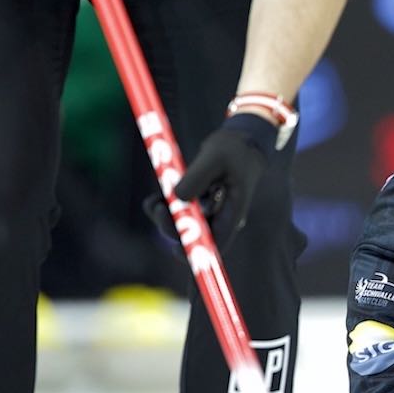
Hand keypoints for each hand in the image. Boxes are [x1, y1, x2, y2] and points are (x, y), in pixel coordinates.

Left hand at [143, 112, 275, 249]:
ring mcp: (206, 212)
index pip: (216, 242)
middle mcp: (219, 218)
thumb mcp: (216, 157)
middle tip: (159, 207)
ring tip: (154, 201)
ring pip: (181, 226)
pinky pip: (175, 212)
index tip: (177, 250)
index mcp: (232, 213)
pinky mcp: (195, 201)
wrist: (239, 142)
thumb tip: (175, 197)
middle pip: (194, 236)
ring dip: (164, 218)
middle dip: (172, 226)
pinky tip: (155, 198)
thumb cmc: (234, 149)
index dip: (197, 251)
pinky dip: (161, 207)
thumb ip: (197, 177)